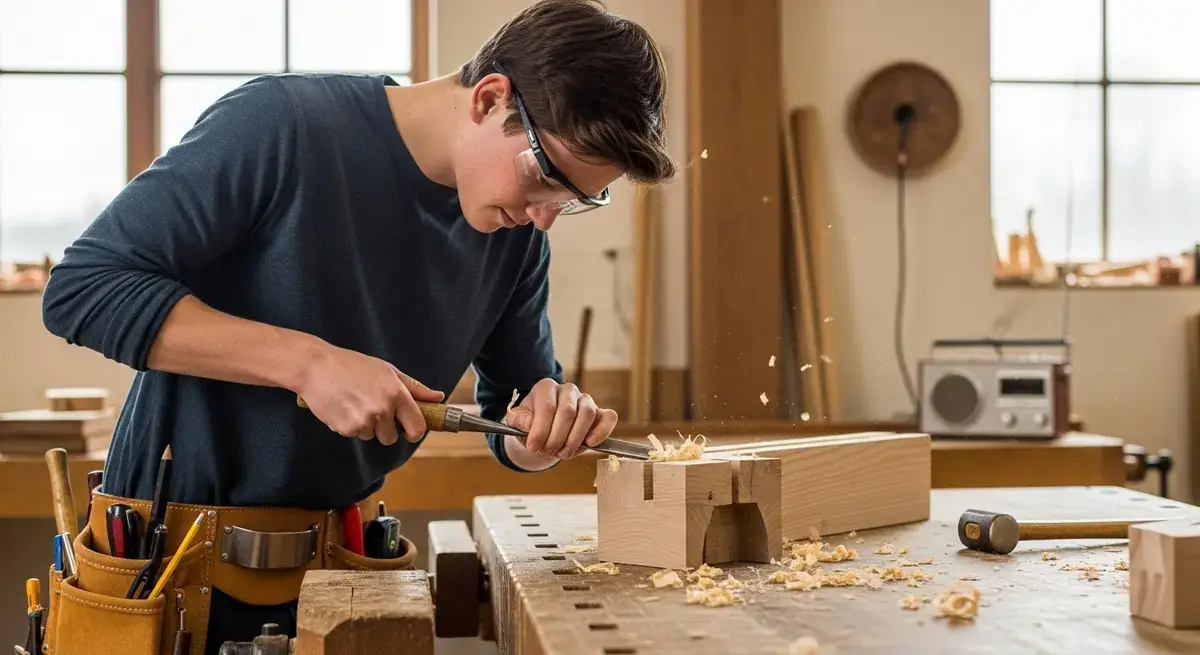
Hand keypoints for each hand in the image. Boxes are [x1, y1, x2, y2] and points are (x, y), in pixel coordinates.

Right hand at [297, 342, 443, 444]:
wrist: (316, 367)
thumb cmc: (353, 365)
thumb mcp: (388, 371)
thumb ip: (415, 388)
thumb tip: (438, 398)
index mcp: (396, 394)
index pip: (417, 428)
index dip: (413, 431)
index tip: (407, 428)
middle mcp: (382, 410)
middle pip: (392, 438)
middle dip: (385, 429)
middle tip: (373, 408)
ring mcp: (363, 421)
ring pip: (371, 436)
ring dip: (366, 426)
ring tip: (355, 403)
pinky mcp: (345, 428)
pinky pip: (354, 435)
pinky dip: (350, 425)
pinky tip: (344, 407)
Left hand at [504, 378, 617, 459]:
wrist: (545, 430)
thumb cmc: (531, 423)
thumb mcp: (518, 421)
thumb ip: (519, 420)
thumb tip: (530, 424)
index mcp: (546, 387)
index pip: (547, 407)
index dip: (540, 430)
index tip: (533, 447)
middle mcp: (568, 390)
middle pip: (567, 412)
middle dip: (556, 438)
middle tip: (547, 452)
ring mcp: (586, 400)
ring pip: (587, 414)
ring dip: (575, 439)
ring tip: (563, 453)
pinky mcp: (600, 412)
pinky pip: (609, 417)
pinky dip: (602, 430)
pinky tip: (590, 443)